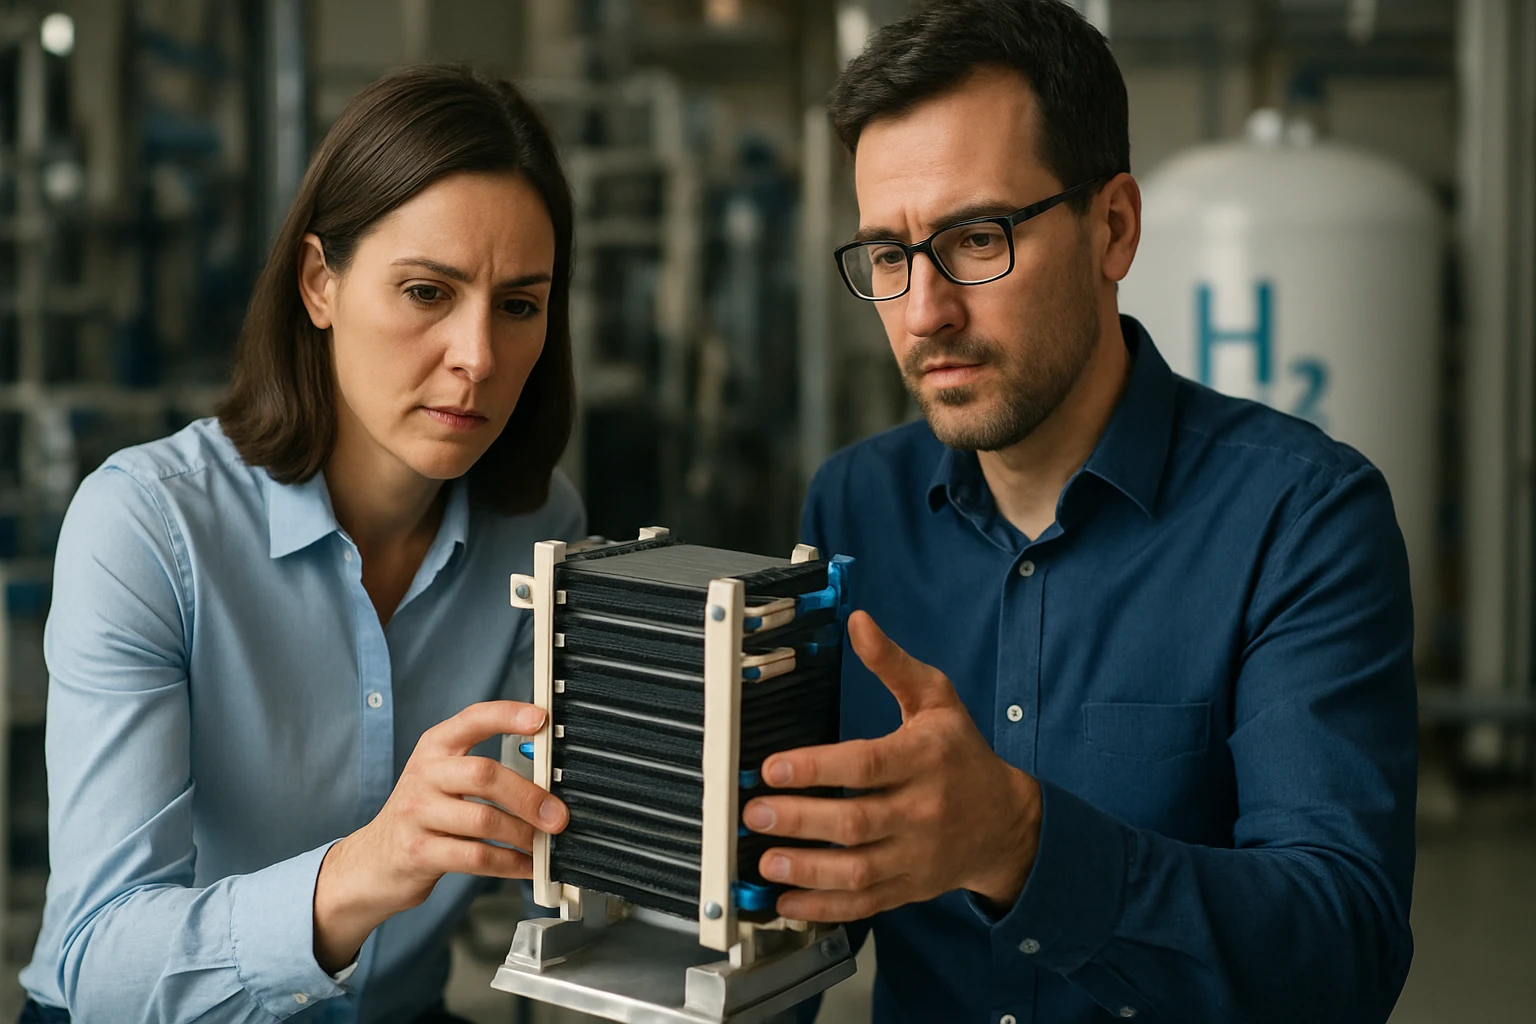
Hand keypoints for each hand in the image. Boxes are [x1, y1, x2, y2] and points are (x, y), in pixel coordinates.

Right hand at [312, 701, 566, 971]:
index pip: (473, 719)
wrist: (372, 861)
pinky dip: (509, 863)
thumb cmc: (422, 815)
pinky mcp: (418, 852)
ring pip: (483, 820)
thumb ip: (485, 770)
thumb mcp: (443, 779)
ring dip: (523, 835)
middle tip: (558, 815)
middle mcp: (424, 774)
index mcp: (435, 748)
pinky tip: (526, 866)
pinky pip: (475, 857)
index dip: (508, 716)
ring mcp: (417, 814)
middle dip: (529, 795)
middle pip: (485, 774)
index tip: (541, 719)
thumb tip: (547, 778)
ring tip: (544, 844)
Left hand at [742, 611, 1040, 921]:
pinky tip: (788, 902)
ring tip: (765, 859)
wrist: (1008, 823)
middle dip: (799, 820)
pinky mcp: (909, 888)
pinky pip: (864, 904)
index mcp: (925, 759)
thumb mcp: (938, 700)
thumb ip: (893, 664)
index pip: (866, 766)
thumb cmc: (963, 755)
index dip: (816, 769)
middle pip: (856, 823)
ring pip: (858, 871)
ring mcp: (916, 855)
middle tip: (754, 813)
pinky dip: (824, 908)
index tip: (773, 767)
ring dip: (806, 870)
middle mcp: (922, 810)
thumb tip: (859, 623)